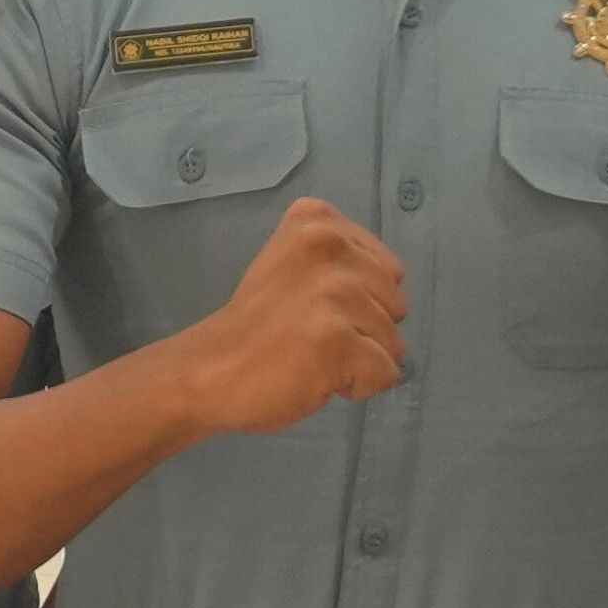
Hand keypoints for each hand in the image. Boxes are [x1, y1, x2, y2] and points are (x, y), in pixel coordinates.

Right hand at [168, 198, 409, 436]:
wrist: (210, 369)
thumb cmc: (257, 324)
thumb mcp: (297, 264)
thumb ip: (344, 264)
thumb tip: (396, 301)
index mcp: (319, 220)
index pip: (389, 270)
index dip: (361, 300)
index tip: (313, 307)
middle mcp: (330, 246)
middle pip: (397, 304)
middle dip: (364, 330)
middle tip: (311, 333)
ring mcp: (335, 293)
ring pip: (394, 343)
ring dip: (359, 360)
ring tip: (310, 354)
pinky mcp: (338, 340)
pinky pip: (385, 373)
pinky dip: (358, 387)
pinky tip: (317, 377)